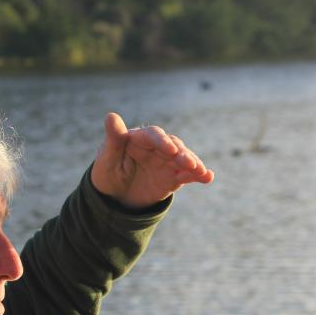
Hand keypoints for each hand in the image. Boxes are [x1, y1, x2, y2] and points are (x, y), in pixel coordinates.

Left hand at [91, 113, 213, 208]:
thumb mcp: (107, 159)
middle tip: (189, 163)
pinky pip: (187, 175)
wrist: (114, 199)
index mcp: (139, 139)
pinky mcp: (173, 177)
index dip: (162, 142)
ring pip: (183, 159)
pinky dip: (198, 176)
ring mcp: (166, 162)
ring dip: (194, 164)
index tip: (170, 150)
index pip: (153, 135)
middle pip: (173, 146)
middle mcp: (156, 147)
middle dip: (182, 154)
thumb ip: (113, 139)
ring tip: (202, 172)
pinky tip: (208, 177)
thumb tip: (111, 115)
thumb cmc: (107, 174)